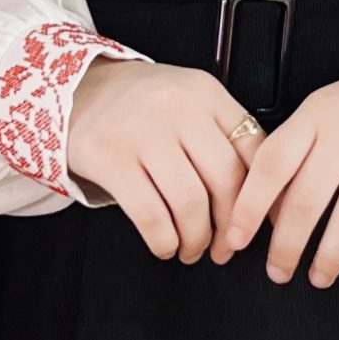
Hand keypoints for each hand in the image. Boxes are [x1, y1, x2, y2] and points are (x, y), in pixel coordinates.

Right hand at [64, 56, 263, 260]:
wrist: (75, 91)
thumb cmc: (139, 104)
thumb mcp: (188, 100)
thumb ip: (222, 134)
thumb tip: (261, 194)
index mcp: (205, 92)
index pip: (253, 147)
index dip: (263, 194)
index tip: (259, 221)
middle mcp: (177, 107)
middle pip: (225, 179)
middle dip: (230, 226)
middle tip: (225, 246)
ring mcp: (141, 132)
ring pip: (189, 202)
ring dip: (196, 239)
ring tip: (192, 248)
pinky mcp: (110, 158)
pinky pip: (150, 214)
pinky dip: (164, 241)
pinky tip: (165, 244)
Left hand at [208, 52, 338, 288]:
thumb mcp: (325, 109)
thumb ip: (297, 148)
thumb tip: (264, 209)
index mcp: (316, 114)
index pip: (273, 163)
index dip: (249, 205)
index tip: (235, 238)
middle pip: (307, 199)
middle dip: (287, 246)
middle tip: (278, 272)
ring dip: (330, 257)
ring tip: (319, 277)